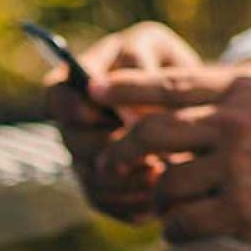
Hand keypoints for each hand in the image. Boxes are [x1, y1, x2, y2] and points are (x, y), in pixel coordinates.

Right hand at [44, 22, 201, 221]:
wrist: (196, 110)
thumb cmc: (167, 68)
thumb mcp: (155, 49)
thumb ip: (137, 58)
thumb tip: (126, 94)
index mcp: (76, 86)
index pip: (54, 96)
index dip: (68, 108)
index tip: (93, 113)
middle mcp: (75, 127)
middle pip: (73, 143)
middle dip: (105, 147)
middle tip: (139, 146)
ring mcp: (87, 160)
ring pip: (89, 177)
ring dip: (122, 178)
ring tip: (159, 171)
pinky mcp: (105, 188)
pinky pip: (106, 202)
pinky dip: (131, 201)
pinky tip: (160, 193)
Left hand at [92, 67, 250, 249]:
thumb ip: (233, 101)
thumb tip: (176, 107)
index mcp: (243, 93)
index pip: (168, 84)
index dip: (124, 88)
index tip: (92, 91)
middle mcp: (236, 125)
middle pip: (149, 134)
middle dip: (121, 154)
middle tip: (108, 167)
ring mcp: (238, 169)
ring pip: (165, 186)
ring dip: (160, 201)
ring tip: (173, 207)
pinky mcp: (243, 213)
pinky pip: (183, 224)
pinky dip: (177, 230)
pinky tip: (187, 230)